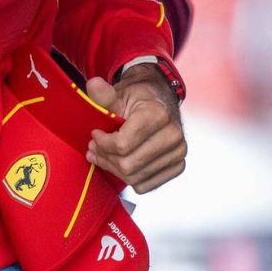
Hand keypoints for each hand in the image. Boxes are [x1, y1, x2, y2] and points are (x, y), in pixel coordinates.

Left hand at [84, 66, 185, 193]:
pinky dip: (129, 178)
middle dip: (105, 158)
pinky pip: (146, 185)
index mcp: (158, 115)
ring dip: (113, 169)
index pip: (122, 144)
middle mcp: (173, 135)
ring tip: (103, 156)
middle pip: (128, 165)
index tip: (95, 134)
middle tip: (94, 148)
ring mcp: (178, 153)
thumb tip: (93, 84)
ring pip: (135, 178)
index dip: (102, 143)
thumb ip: (104, 95)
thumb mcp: (119, 94)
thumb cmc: (138, 99)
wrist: (160, 102)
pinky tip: (120, 164)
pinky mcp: (177, 166)